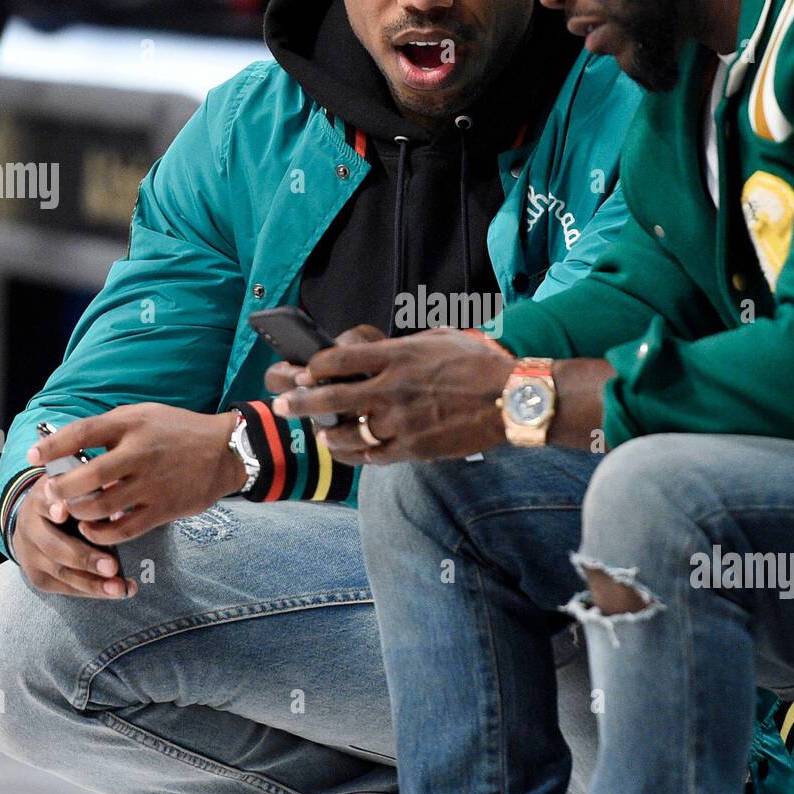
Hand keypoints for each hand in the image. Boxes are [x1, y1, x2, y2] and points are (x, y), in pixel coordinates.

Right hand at [12, 474, 135, 599]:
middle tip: (112, 567)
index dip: (52, 508)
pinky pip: (66, 588)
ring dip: (94, 583)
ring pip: (62, 572)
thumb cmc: (65, 502)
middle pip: (55, 547)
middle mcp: (30, 529)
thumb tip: (120, 512)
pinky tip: (116, 591)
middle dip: (85, 558)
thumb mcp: (73, 490)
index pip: (43, 503)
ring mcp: (31, 556)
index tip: (63, 511)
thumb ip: (93, 495)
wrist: (31, 525)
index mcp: (40, 500)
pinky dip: (92, 591)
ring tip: (120, 588)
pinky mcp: (37, 577)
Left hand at [26, 403, 243, 551]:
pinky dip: (100, 533)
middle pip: (87, 476)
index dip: (52, 446)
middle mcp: (141, 454)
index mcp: (132, 425)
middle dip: (60, 489)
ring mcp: (153, 484)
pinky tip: (92, 528)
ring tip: (71, 511)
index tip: (33, 456)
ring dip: (78, 512)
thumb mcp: (143, 415)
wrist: (225, 452)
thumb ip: (109, 429)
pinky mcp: (164, 509)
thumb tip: (68, 446)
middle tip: (51, 494)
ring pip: (101, 507)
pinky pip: (123, 530)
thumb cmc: (178, 431)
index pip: (82, 433)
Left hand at [272, 329, 514, 463]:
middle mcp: (392, 389)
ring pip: (347, 432)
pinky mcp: (413, 448)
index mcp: (397, 356)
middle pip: (331, 397)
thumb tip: (376, 353)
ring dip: (327, 432)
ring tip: (319, 432)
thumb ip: (401, 347)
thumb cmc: (479, 363)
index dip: (314, 367)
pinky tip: (346, 450)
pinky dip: (354, 453)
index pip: (337, 360)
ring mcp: (401, 421)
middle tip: (282, 406)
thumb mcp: (438, 338)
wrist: (510, 399)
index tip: (306, 372)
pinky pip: (372, 456)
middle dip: (299, 402)